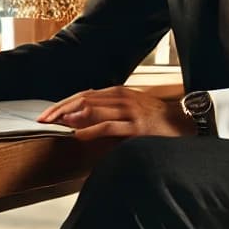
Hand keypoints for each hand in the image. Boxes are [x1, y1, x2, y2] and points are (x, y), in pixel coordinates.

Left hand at [38, 87, 194, 140]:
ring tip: (55, 125)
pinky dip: (90, 130)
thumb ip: (106, 111)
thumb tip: (78, 118)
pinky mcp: (136, 126)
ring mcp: (129, 111)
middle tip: (43, 120)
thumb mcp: (128, 110)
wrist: (185, 123)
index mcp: (117, 92)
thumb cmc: (155, 119)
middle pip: (82, 100)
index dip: (62, 104)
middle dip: (60, 110)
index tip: (46, 114)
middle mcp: (121, 97)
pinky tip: (78, 135)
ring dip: (71, 118)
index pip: (82, 95)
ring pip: (92, 109)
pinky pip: (108, 126)